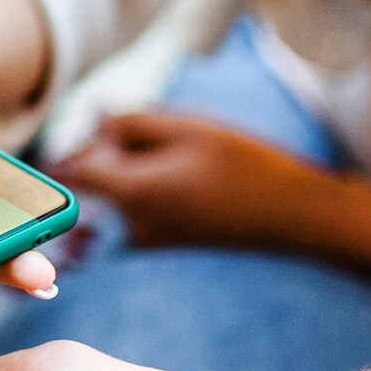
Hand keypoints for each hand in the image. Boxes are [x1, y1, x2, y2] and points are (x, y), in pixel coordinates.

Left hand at [56, 112, 338, 248]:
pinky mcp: (165, 247)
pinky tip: (192, 183)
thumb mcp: (186, 127)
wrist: (292, 216)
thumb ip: (130, 123)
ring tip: (186, 164)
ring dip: (137, 172)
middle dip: (117, 155)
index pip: (78, 167)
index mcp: (133, 193)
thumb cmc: (243, 165)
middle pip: (98, 182)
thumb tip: (96, 127)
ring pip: (120, 194)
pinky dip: (153, 191)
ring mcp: (148, 242)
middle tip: (162, 143)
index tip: (118, 131)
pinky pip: (139, 210)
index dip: (92, 142)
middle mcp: (132, 225)